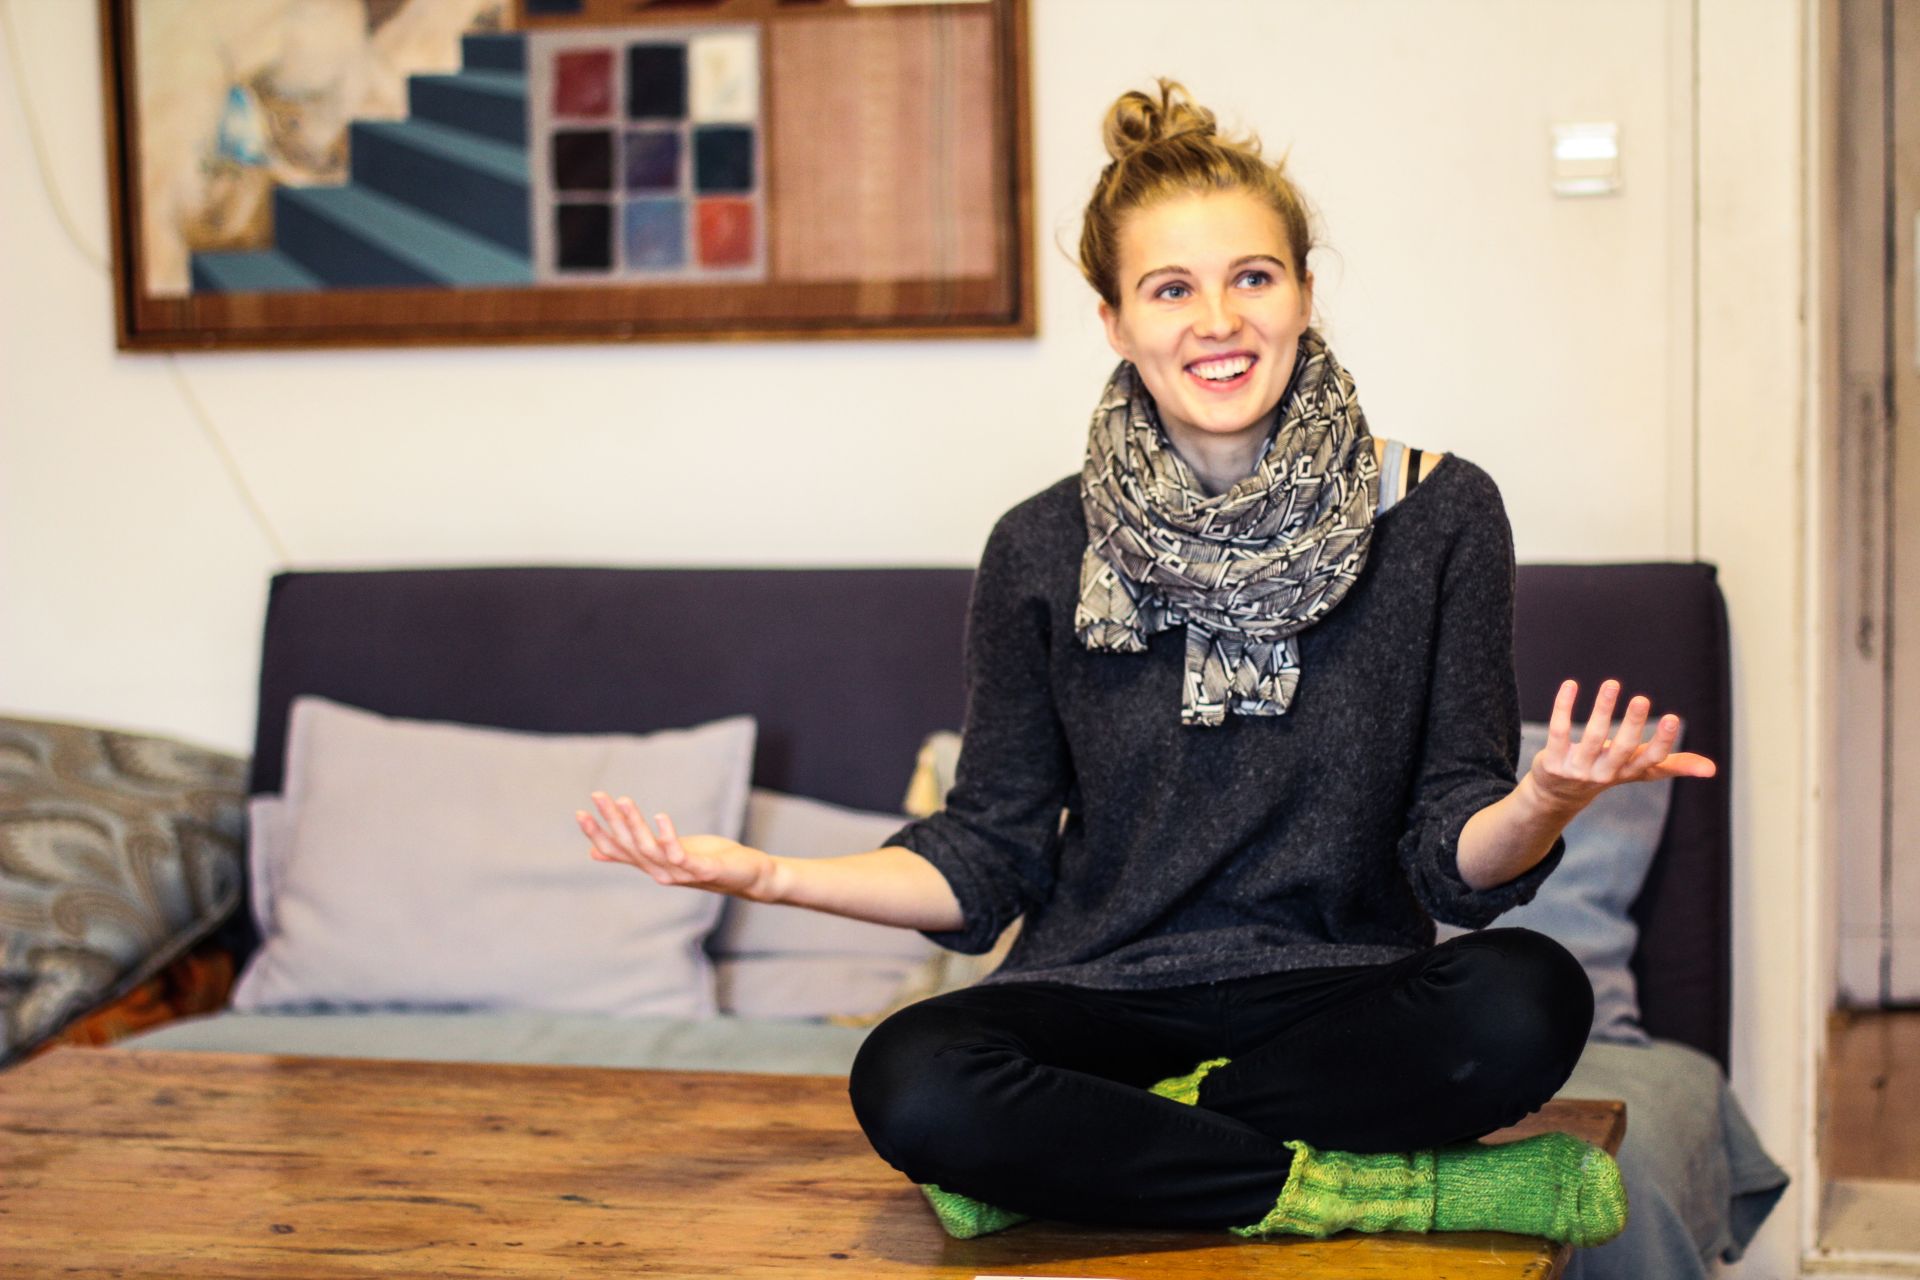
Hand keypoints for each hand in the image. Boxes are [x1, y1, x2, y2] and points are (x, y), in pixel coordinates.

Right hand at [575, 791, 777, 900]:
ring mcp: (680, 873)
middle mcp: (659, 872)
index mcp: (651, 865)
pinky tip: (661, 816)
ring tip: (623, 799)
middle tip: (598, 795)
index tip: (580, 813)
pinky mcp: (701, 869)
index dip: (597, 834)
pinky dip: (668, 836)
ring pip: (649, 848)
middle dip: (612, 820)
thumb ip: (634, 852)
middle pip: (629, 846)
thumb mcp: (665, 854)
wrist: (747, 876)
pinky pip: (679, 855)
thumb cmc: (705, 861)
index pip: (616, 851)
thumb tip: (594, 853)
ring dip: (635, 823)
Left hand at [1524, 678, 1717, 814]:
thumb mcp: (1637, 769)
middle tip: (1642, 699)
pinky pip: (1559, 731)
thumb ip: (1672, 765)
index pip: (1650, 761)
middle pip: (1622, 748)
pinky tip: (1571, 685)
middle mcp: (1605, 773)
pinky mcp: (1553, 761)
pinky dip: (1564, 707)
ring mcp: (1578, 768)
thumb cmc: (1606, 772)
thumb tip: (1713, 770)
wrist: (1557, 794)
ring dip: (1603, 709)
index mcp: (1629, 772)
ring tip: (1612, 684)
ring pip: (1593, 737)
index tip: (1673, 719)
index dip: (1662, 742)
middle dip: (1633, 724)